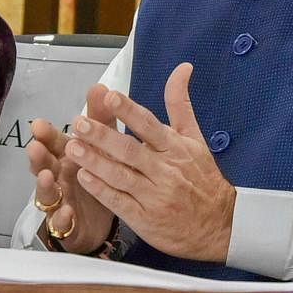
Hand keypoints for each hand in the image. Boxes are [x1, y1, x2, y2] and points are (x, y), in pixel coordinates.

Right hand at [26, 83, 118, 253]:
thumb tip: (99, 85)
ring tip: (48, 177)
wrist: (100, 220)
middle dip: (39, 156)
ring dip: (46, 185)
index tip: (38, 124)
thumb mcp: (101, 145)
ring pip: (48, 193)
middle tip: (35, 146)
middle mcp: (58, 176)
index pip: (53, 142)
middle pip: (44, 165)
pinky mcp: (66, 225)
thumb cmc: (96, 173)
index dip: (46, 134)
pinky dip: (62, 217)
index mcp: (66, 155)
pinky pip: (61, 222)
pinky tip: (66, 212)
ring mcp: (59, 201)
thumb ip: (99, 118)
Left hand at [64, 62, 236, 262]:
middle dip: (102, 136)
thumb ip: (180, 103)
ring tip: (73, 147)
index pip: (149, 125)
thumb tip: (182, 67)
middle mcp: (164, 170)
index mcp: (175, 148)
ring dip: (95, 162)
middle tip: (79, 122)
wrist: (219, 225)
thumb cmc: (202, 177)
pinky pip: (119, 203)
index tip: (109, 96)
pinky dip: (101, 190)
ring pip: (121, 176)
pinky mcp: (145, 219)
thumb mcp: (195, 138)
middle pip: (130, 150)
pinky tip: (84, 177)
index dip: (128, 111)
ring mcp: (154, 196)